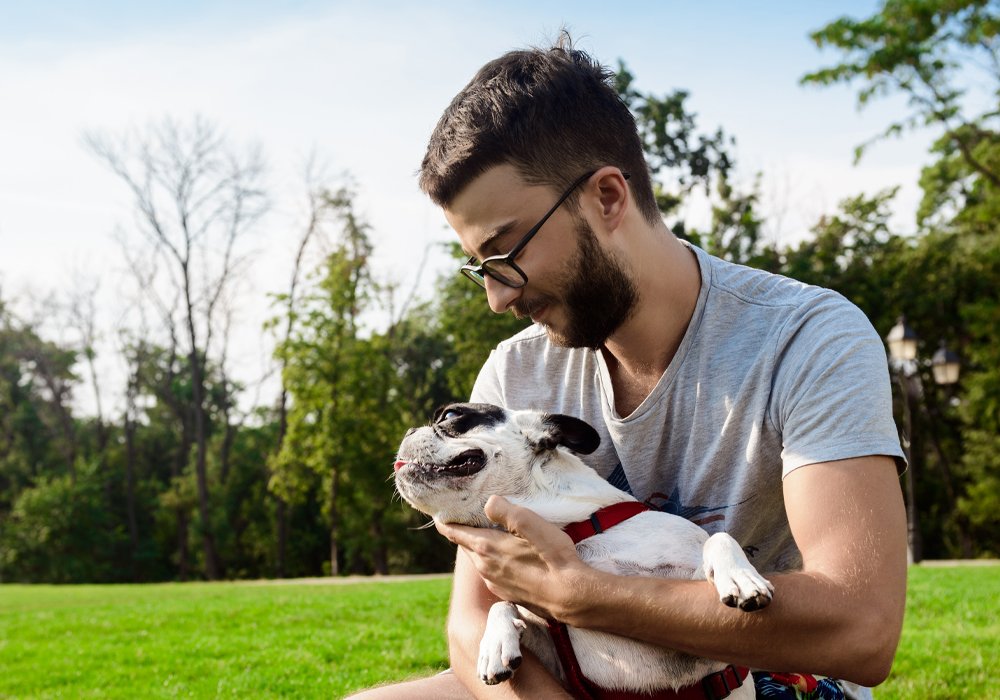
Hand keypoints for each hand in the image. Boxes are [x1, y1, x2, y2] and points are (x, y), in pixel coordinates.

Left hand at [436, 495, 588, 619]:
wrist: (571, 597)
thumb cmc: (553, 558)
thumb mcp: (531, 523)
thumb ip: (505, 511)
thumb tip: (488, 503)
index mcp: (486, 547)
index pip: (454, 532)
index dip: (445, 521)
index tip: (440, 513)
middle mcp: (484, 568)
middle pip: (467, 545)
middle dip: (466, 532)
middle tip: (472, 517)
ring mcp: (495, 583)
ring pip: (480, 559)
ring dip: (483, 547)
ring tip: (495, 534)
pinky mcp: (507, 594)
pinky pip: (493, 573)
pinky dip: (495, 562)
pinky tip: (512, 558)